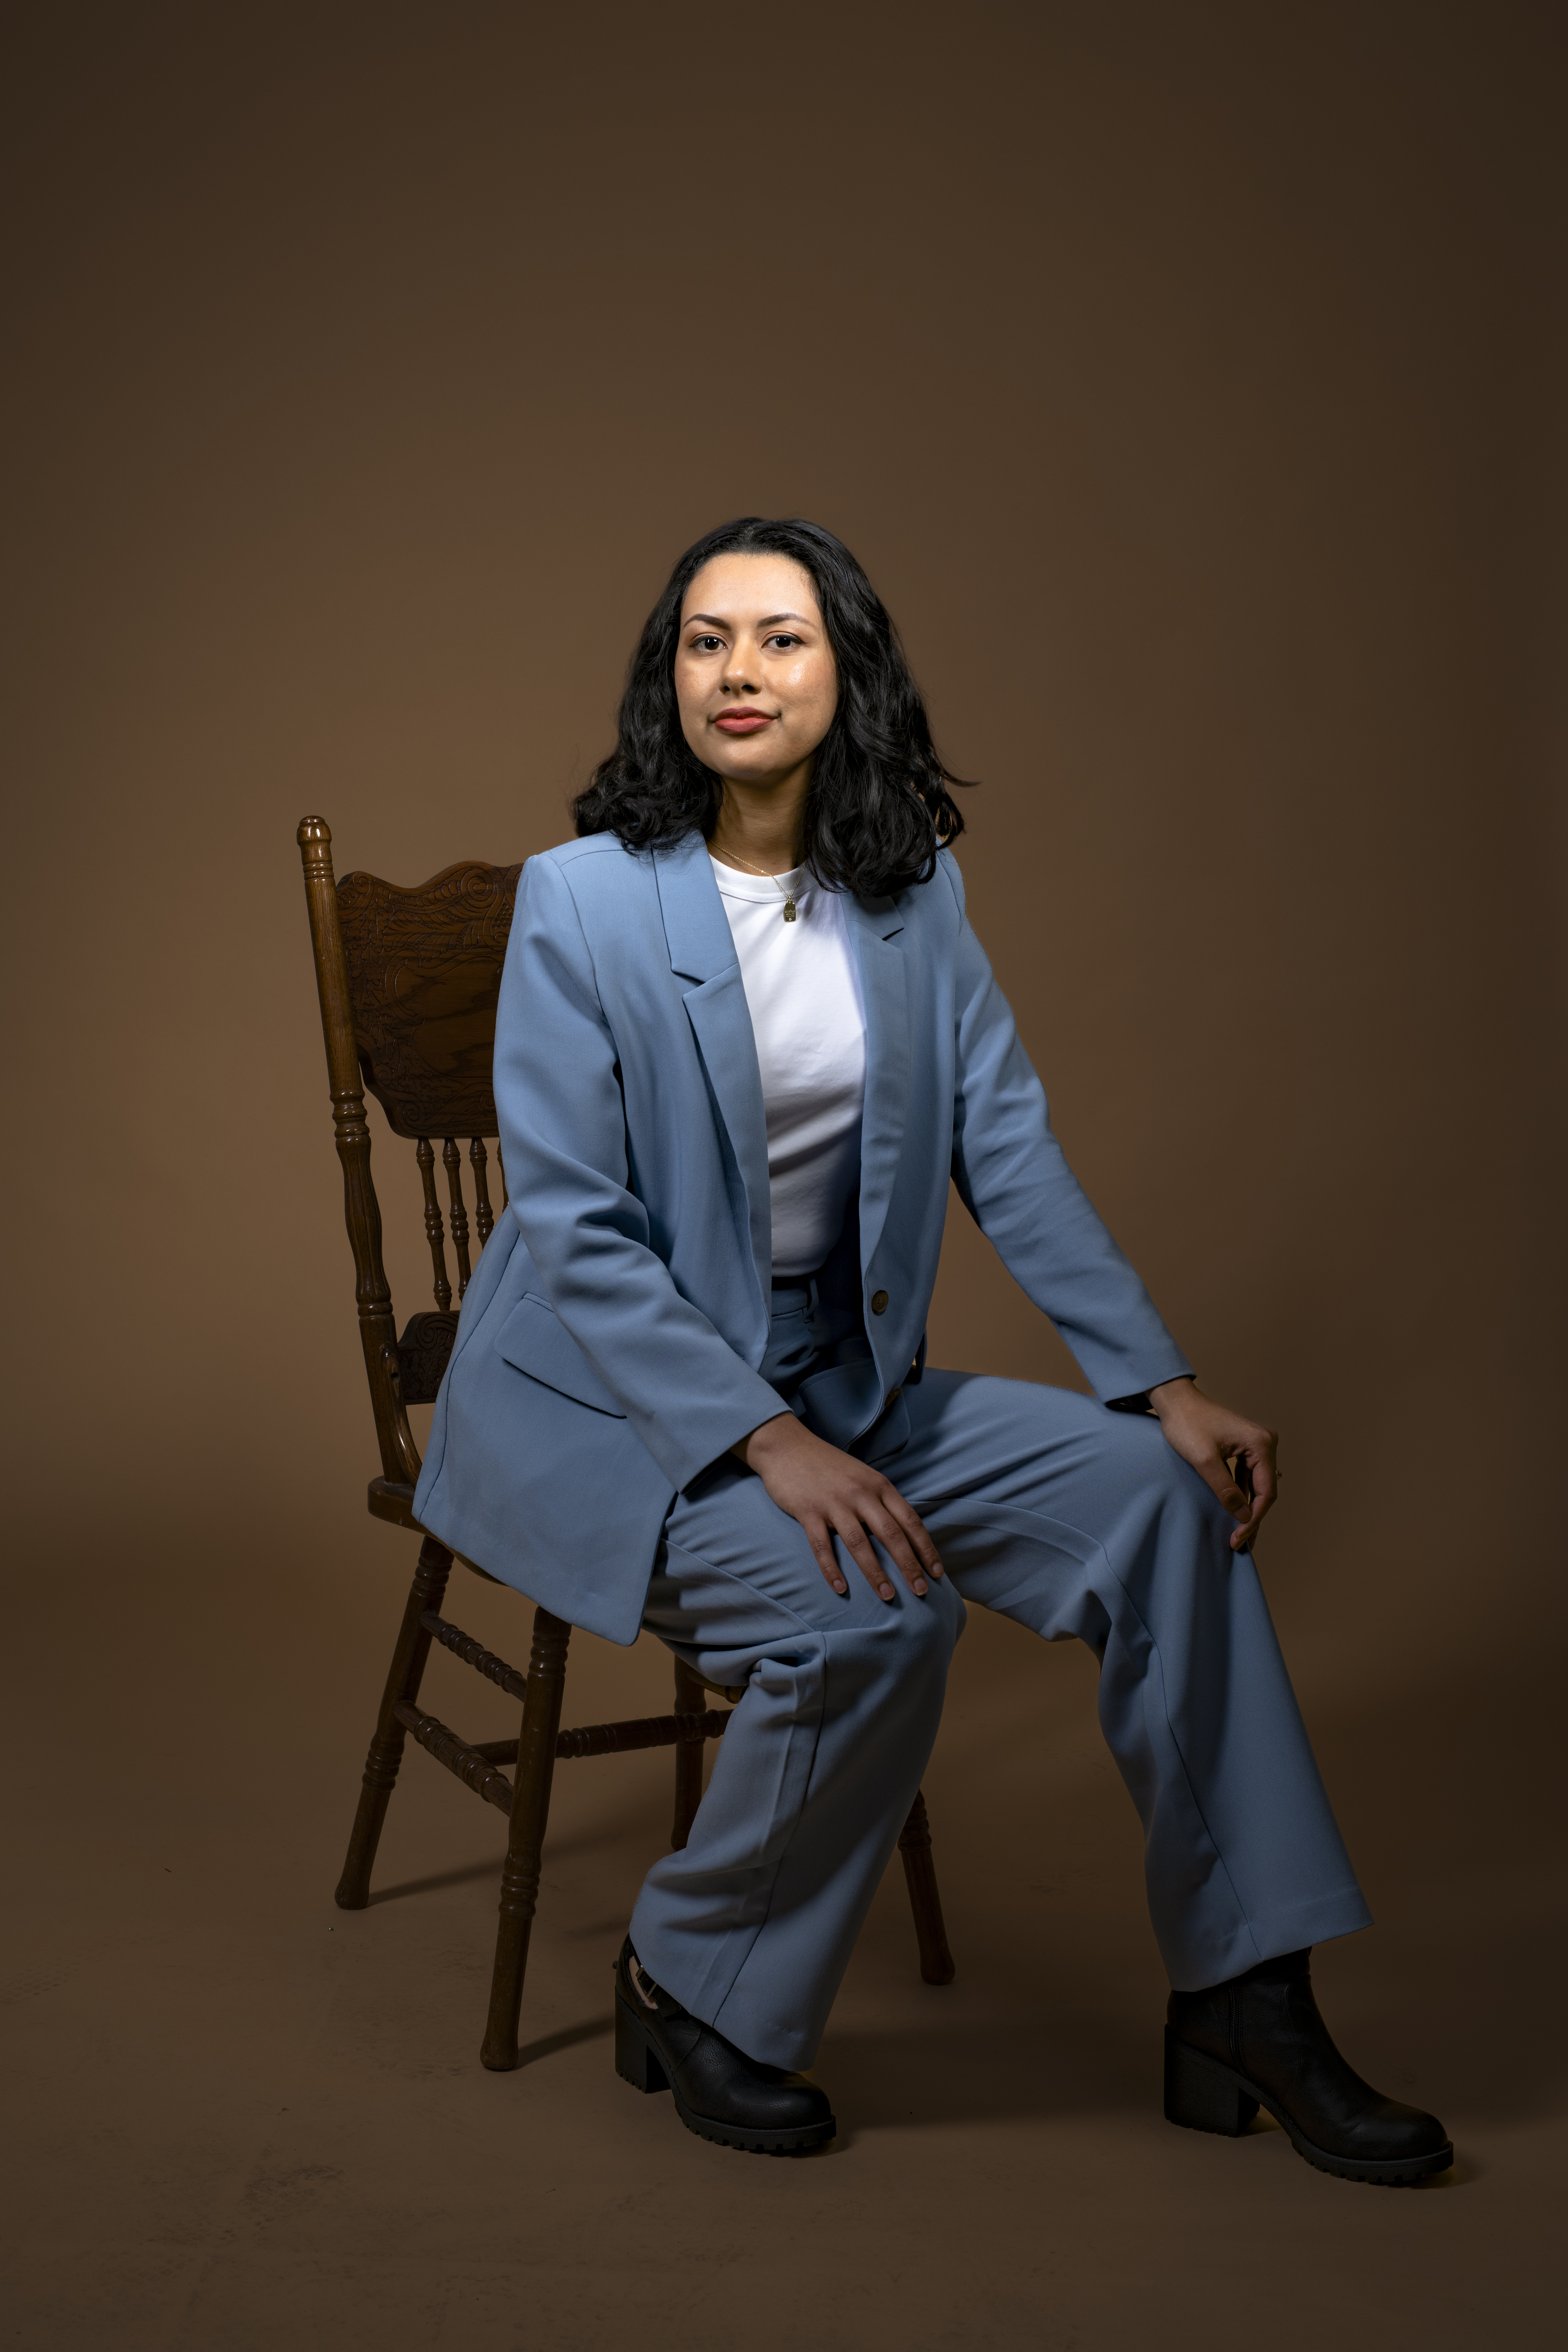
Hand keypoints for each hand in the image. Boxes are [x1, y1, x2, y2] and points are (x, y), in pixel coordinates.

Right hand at [730, 1412, 944, 1601]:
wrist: (787, 1446)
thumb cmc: (828, 1466)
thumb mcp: (863, 1477)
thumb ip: (880, 1501)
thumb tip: (902, 1534)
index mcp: (879, 1485)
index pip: (910, 1520)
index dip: (925, 1548)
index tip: (937, 1572)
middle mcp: (861, 1493)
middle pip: (891, 1534)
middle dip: (909, 1565)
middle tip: (921, 1592)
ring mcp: (834, 1502)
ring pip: (860, 1543)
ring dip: (875, 1573)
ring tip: (887, 1596)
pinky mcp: (808, 1511)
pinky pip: (822, 1546)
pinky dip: (831, 1569)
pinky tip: (840, 1588)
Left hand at [1147, 1377, 1278, 1551]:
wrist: (1175, 1401)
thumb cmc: (1187, 1424)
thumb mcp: (1204, 1461)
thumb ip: (1225, 1490)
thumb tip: (1244, 1516)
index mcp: (1261, 1444)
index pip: (1265, 1492)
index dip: (1253, 1519)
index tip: (1238, 1539)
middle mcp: (1265, 1443)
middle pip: (1264, 1491)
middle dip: (1252, 1519)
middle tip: (1240, 1544)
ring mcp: (1255, 1446)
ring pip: (1256, 1487)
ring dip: (1248, 1510)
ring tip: (1239, 1536)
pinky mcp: (1243, 1448)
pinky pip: (1247, 1478)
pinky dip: (1241, 1496)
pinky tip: (1235, 1514)